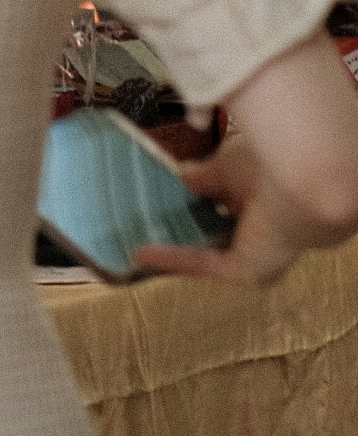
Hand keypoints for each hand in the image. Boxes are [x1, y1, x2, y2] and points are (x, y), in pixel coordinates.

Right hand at [135, 114, 295, 285]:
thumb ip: (202, 176)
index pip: (228, 205)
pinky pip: (204, 264)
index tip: (162, 199)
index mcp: (267, 200)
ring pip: (207, 253)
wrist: (303, 181)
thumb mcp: (224, 166)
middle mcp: (264, 228)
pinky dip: (172, 259)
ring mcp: (256, 253)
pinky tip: (140, 253)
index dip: (196, 203)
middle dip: (182, 229)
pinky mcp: (247, 271)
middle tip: (140, 223)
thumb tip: (178, 176)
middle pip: (215, 233)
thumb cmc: (273, 164)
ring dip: (174, 250)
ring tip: (132, 245)